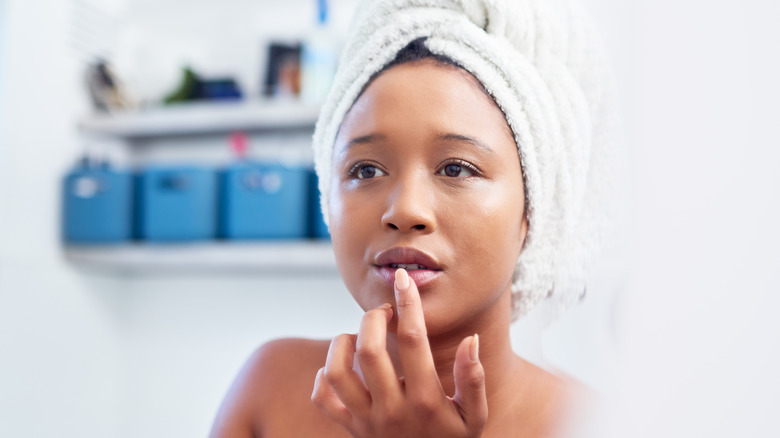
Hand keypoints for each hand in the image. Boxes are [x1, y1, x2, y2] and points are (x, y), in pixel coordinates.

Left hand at [311, 268, 487, 437]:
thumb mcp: (473, 417)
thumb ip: (473, 379)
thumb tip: (470, 339)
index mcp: (425, 400)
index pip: (412, 339)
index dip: (408, 302)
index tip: (403, 278)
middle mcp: (392, 409)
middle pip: (369, 349)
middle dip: (373, 318)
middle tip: (384, 312)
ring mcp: (367, 421)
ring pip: (338, 372)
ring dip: (343, 343)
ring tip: (358, 336)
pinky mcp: (350, 429)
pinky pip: (323, 399)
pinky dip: (324, 375)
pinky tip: (341, 365)